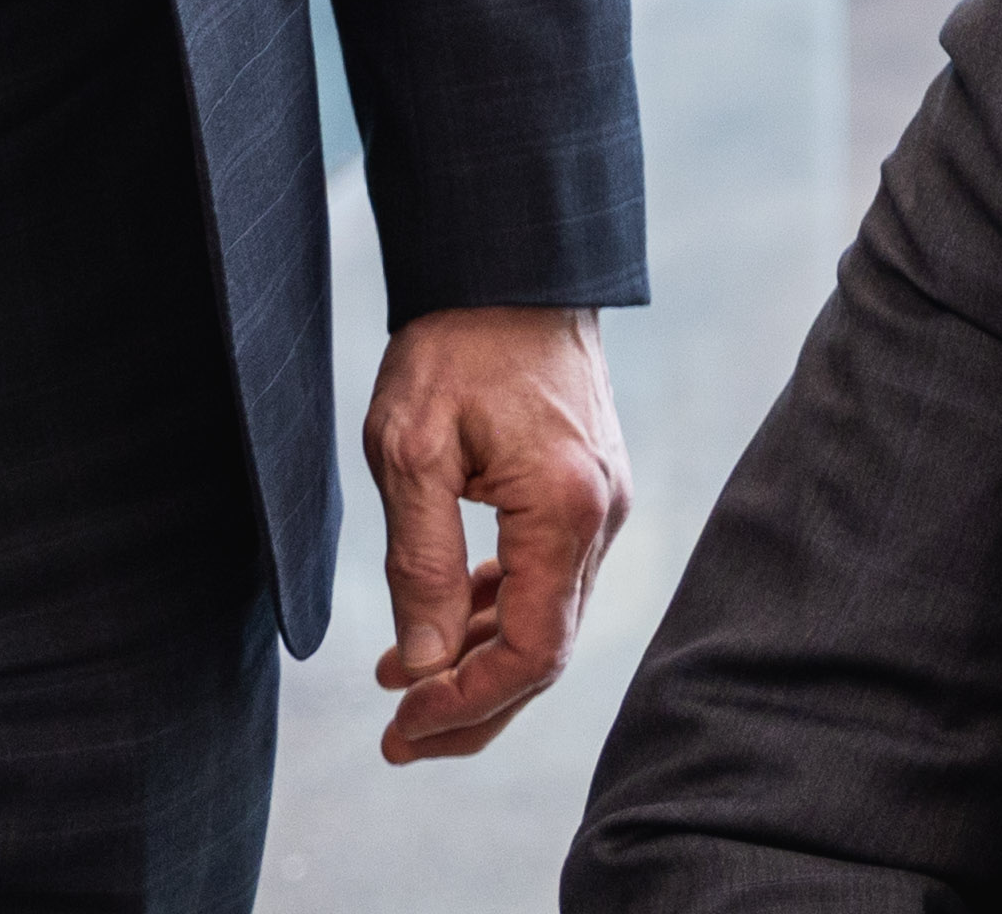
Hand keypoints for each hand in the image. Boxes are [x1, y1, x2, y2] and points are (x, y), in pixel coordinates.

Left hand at [361, 303, 628, 763]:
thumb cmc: (455, 341)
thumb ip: (420, 566)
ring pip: (546, 619)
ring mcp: (601, 505)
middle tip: (400, 740)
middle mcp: (601, 518)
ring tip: (400, 688)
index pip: (532, 654)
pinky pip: (546, 578)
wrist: (509, 261)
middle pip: (545, 653)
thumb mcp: (411, 449)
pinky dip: (495, 612)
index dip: (468, 704)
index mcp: (565, 512)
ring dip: (477, 663)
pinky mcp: (585, 491)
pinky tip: (443, 627)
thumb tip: (423, 668)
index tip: (404, 724)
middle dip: (472, 707)